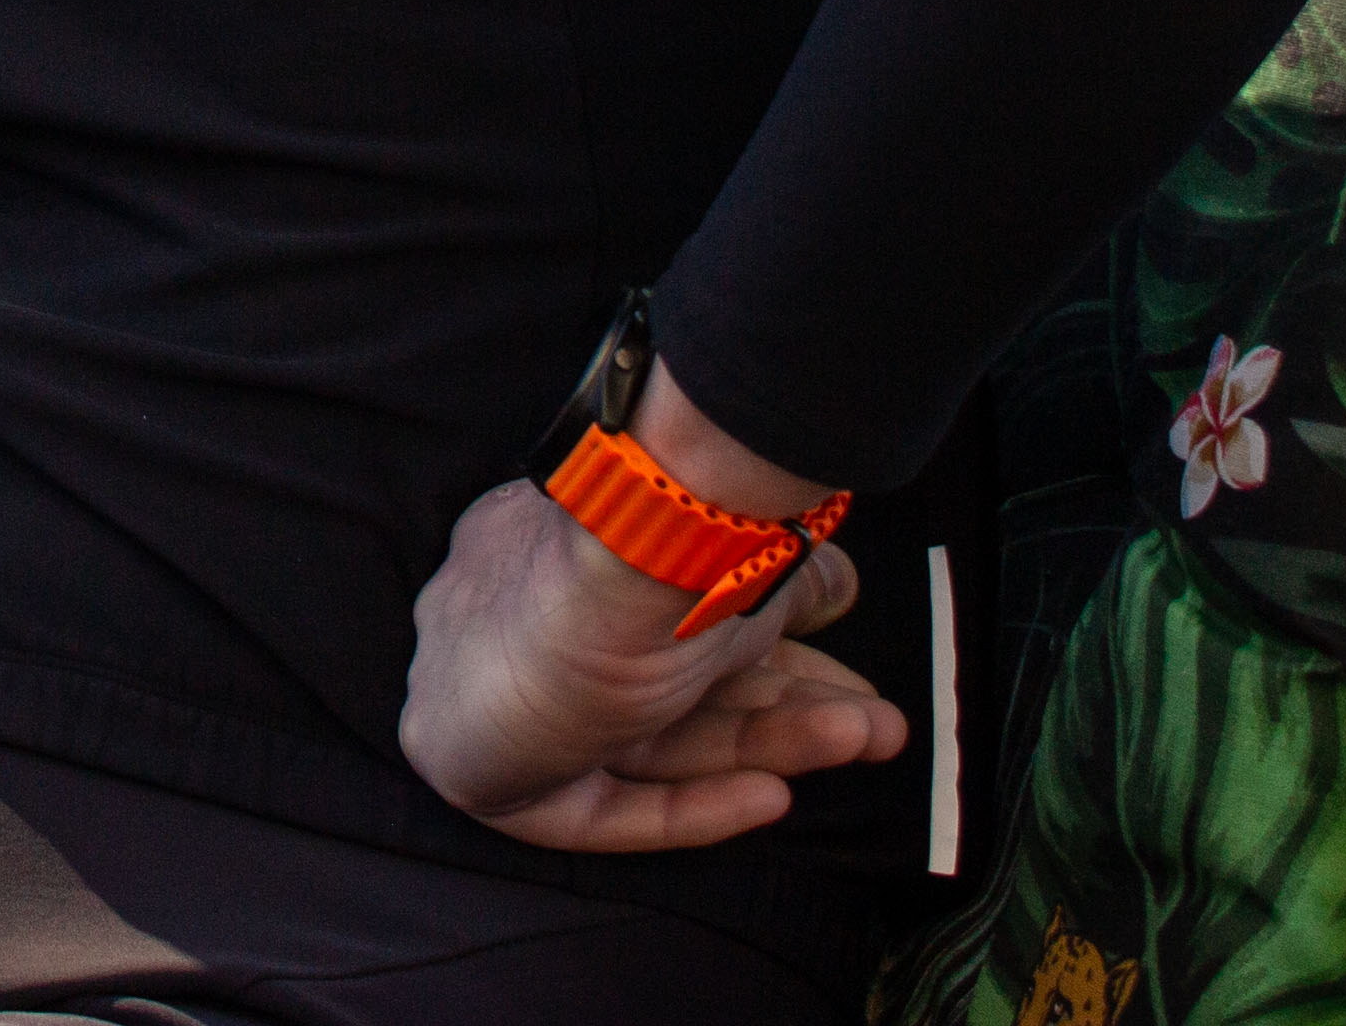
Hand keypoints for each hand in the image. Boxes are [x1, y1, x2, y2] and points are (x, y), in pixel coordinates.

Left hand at [399, 484, 904, 852]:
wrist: (625, 549)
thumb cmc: (686, 538)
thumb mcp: (753, 555)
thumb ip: (788, 581)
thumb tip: (837, 589)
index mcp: (548, 540)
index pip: (648, 624)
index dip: (754, 658)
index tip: (833, 672)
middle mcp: (507, 608)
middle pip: (661, 686)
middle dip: (779, 706)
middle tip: (874, 723)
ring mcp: (481, 683)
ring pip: (645, 737)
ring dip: (764, 745)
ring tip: (870, 737)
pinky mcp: (472, 760)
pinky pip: (592, 801)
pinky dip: (687, 807)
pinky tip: (773, 795)